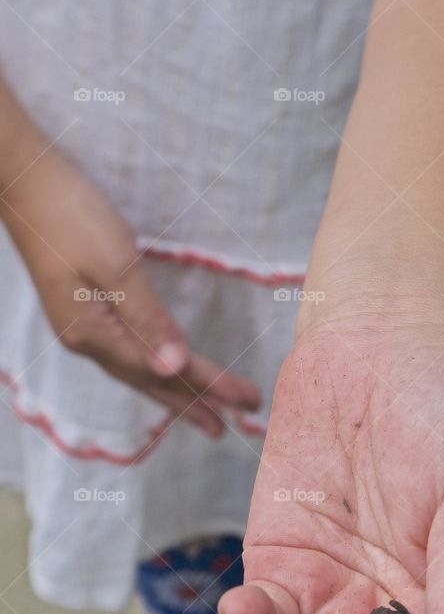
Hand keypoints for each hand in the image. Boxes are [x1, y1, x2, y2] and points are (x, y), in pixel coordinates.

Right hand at [0, 147, 259, 434]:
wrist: (23, 183)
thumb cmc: (71, 215)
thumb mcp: (116, 265)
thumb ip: (148, 317)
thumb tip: (175, 366)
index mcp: (96, 335)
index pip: (167, 370)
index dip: (211, 386)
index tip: (249, 401)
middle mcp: (88, 342)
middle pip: (153, 382)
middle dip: (195, 404)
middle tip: (229, 431)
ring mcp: (82, 331)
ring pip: (139, 373)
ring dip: (175, 394)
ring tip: (205, 416)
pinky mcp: (83, 315)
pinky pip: (128, 356)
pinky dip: (153, 373)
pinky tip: (163, 378)